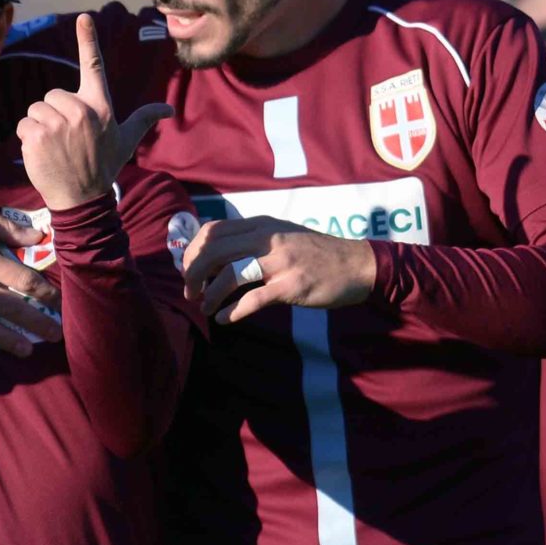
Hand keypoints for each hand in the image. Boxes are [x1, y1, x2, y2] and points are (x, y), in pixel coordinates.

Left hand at [16, 12, 171, 209]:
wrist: (82, 200)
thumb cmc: (104, 167)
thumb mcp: (127, 141)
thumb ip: (144, 119)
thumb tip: (169, 110)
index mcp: (101, 106)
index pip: (94, 66)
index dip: (88, 39)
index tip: (83, 17)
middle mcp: (80, 111)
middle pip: (52, 95)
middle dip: (54, 114)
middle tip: (67, 139)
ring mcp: (57, 123)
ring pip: (35, 110)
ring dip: (39, 127)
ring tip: (55, 148)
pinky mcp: (36, 136)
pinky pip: (23, 125)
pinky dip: (27, 139)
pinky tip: (42, 155)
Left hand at [181, 216, 375, 320]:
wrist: (357, 265)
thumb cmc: (316, 253)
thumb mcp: (282, 235)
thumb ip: (252, 241)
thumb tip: (214, 256)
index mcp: (261, 225)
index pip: (212, 231)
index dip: (193, 252)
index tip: (188, 270)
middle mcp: (267, 239)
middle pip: (214, 252)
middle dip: (193, 274)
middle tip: (190, 292)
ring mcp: (280, 262)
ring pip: (229, 275)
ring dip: (210, 294)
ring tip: (204, 307)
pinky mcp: (292, 286)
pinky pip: (253, 299)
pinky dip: (232, 311)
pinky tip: (223, 319)